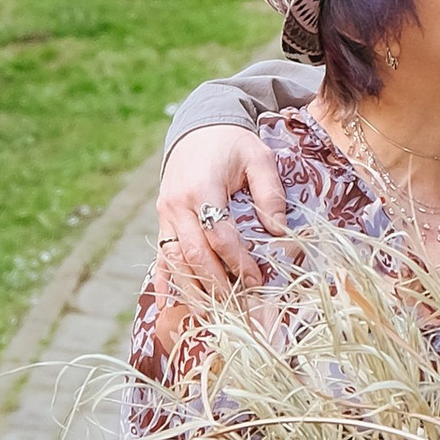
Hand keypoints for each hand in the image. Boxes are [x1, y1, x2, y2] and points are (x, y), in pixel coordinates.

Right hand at [157, 126, 289, 295]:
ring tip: (207, 315)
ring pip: (173, 260)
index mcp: (202, 188)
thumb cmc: (233, 141)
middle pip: (194, 254)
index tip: (256, 281)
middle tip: (235, 307)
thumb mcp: (258, 158)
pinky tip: (168, 304)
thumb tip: (280, 232)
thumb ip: (270, 193)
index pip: (219, 235)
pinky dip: (163, 280)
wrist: (200, 124)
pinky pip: (159, 254)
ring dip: (191, 289)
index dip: (238, 262)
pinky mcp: (161, 218)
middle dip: (215, 284)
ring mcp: (165, 213)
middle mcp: (178, 204)